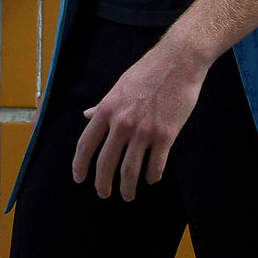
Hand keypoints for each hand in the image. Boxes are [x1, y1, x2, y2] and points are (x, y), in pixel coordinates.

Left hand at [71, 38, 208, 201]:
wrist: (178, 61)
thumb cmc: (148, 71)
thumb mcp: (119, 86)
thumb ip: (103, 106)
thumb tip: (87, 116)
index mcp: (107, 109)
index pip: (85, 145)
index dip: (79, 166)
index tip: (79, 178)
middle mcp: (122, 123)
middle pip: (105, 164)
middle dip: (102, 184)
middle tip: (103, 194)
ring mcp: (144, 131)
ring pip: (130, 171)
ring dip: (127, 188)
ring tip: (127, 195)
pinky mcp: (166, 134)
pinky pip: (156, 164)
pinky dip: (152, 176)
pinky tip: (151, 179)